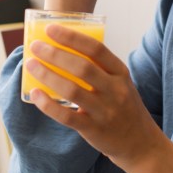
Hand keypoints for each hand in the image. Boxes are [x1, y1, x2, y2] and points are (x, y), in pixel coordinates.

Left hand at [24, 23, 164, 167]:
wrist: (141, 143)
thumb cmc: (124, 107)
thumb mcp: (120, 84)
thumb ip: (99, 69)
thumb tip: (61, 50)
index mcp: (121, 73)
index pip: (96, 49)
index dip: (72, 37)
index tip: (50, 29)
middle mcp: (115, 91)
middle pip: (82, 67)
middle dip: (55, 54)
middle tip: (35, 46)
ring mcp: (105, 111)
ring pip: (72, 90)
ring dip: (48, 75)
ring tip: (31, 65)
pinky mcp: (94, 130)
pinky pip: (67, 117)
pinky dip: (48, 105)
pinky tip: (35, 94)